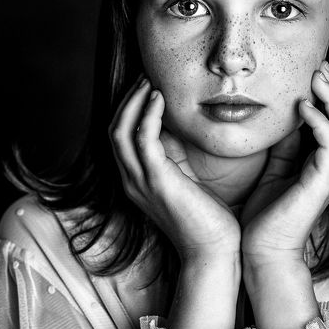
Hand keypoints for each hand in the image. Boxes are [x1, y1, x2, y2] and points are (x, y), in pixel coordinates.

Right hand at [109, 78, 240, 260]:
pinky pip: (143, 140)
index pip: (120, 137)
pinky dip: (148, 115)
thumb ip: (179, 161)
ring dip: (134, 102)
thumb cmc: (208, 221)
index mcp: (137, 181)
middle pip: (114, 129)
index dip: (129, 109)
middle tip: (145, 76)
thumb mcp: (188, 184)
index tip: (146, 86)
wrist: (214, 253)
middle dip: (127, 100)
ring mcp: (140, 182)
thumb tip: (184, 133)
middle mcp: (131, 181)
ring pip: (121, 131)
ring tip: (150, 81)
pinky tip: (160, 98)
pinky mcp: (157, 182)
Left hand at [241, 61, 328, 260]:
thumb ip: (285, 147)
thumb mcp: (275, 170)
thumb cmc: (266, 215)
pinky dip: (320, 122)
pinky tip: (304, 105)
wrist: (263, 251)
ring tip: (316, 75)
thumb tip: (282, 119)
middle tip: (320, 64)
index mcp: (324, 163)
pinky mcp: (322, 183)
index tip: (314, 69)